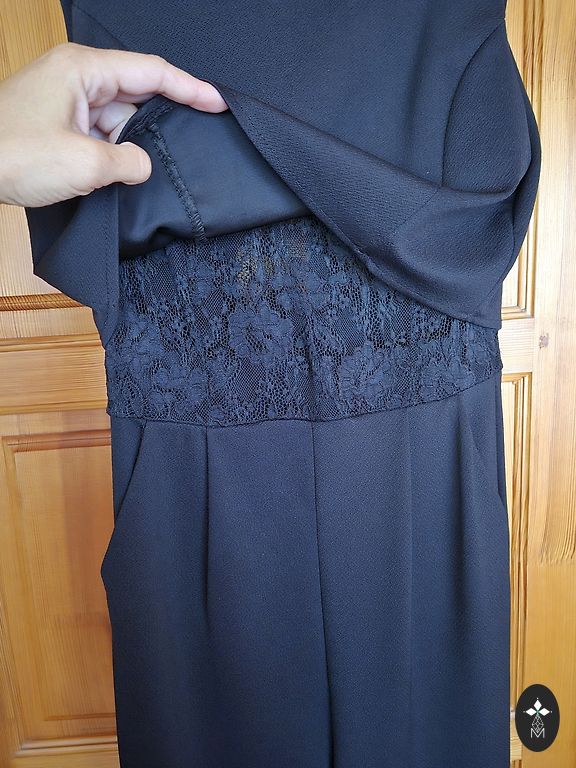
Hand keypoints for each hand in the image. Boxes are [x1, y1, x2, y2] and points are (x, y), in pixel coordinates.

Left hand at [0, 43, 227, 206]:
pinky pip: (98, 134)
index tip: (219, 103)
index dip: (190, 89)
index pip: (152, 72)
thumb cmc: (12, 155)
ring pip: (117, 121)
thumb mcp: (84, 164)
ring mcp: (65, 100)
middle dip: (158, 126)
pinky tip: (116, 175)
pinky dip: (110, 154)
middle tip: (187, 149)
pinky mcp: (57, 122)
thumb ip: (128, 163)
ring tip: (132, 173)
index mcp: (84, 71)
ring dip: (128, 148)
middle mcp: (76, 78)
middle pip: (136, 96)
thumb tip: (143, 166)